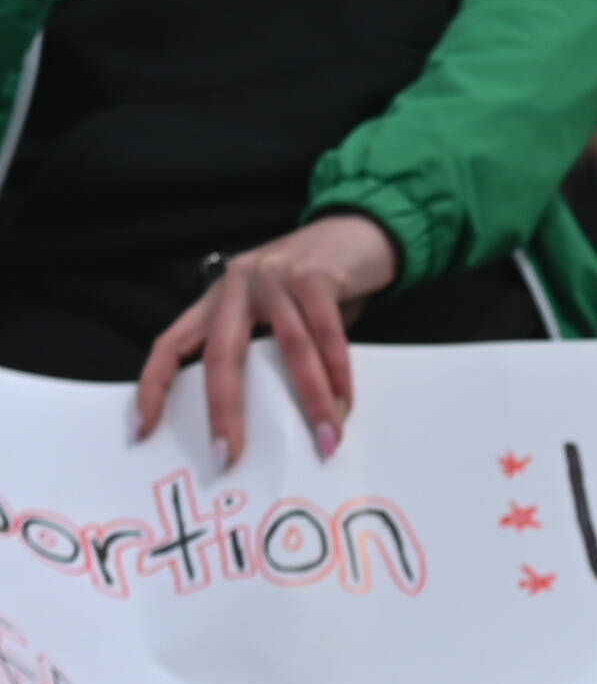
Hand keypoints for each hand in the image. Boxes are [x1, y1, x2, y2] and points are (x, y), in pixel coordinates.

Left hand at [134, 209, 402, 467]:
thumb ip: (269, 349)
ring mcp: (273, 276)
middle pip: (221, 355)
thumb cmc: (322, 283)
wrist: (364, 229)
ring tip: (327, 438)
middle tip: (231, 454)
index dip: (153, 388)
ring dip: (311, 400)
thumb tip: (277, 416)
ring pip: (287, 348)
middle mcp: (236, 285)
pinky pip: (325, 333)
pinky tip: (347, 400)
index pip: (170, 345)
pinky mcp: (313, 273)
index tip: (145, 431)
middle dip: (225, 411)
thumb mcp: (281, 314)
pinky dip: (339, 372)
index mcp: (218, 300)